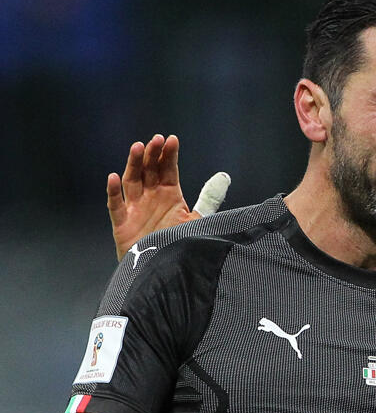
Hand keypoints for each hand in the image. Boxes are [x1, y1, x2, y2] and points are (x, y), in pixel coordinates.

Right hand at [107, 134, 230, 260]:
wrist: (165, 272)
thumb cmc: (180, 245)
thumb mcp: (197, 220)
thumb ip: (209, 199)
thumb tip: (224, 177)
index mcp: (169, 195)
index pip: (168, 170)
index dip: (169, 155)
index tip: (172, 139)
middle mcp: (151, 198)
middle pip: (149, 171)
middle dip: (153, 155)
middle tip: (156, 140)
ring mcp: (135, 209)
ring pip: (131, 182)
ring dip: (133, 164)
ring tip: (138, 148)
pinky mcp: (122, 224)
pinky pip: (115, 206)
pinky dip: (114, 192)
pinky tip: (114, 177)